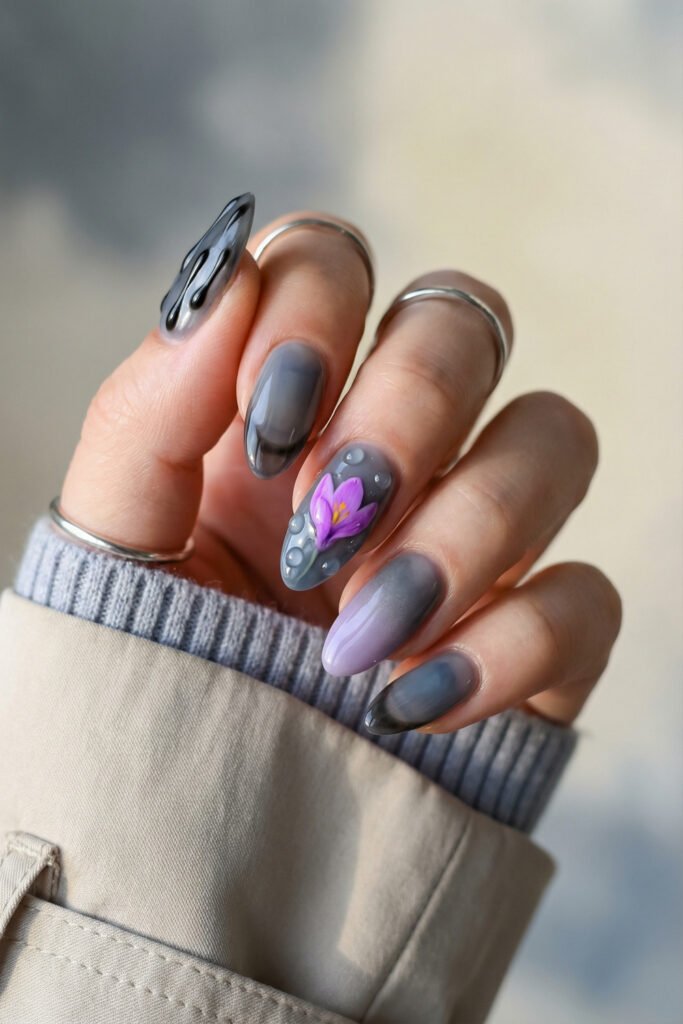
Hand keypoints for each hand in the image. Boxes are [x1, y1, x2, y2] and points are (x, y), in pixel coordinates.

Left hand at [60, 195, 621, 734]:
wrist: (207, 805)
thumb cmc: (156, 654)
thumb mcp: (119, 538)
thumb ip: (145, 409)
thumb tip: (221, 283)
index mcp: (289, 399)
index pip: (334, 261)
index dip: (315, 312)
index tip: (267, 428)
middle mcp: (397, 442)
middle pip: (463, 324)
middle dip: (404, 413)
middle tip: (322, 526)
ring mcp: (478, 531)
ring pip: (554, 438)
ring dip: (463, 531)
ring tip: (359, 635)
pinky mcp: (535, 632)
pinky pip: (586, 595)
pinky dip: (511, 645)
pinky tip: (411, 702)